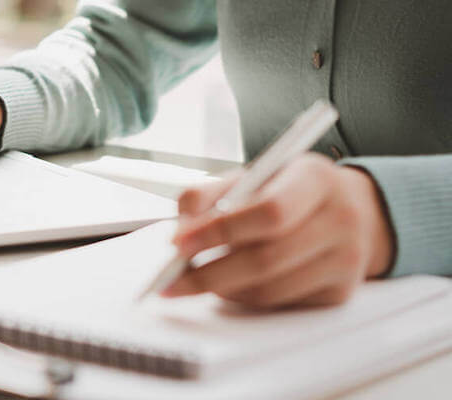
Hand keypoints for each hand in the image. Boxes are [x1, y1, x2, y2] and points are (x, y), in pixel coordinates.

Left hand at [164, 154, 394, 308]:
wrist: (347, 209)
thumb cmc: (286, 190)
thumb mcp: (251, 176)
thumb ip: (208, 194)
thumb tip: (179, 231)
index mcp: (315, 178)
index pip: (268, 212)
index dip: (219, 230)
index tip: (177, 243)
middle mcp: (340, 219)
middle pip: (266, 259)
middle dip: (208, 274)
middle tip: (169, 281)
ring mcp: (346, 260)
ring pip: (269, 290)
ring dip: (223, 288)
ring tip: (199, 277)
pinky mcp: (340, 293)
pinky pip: (279, 304)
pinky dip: (244, 298)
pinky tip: (232, 283)